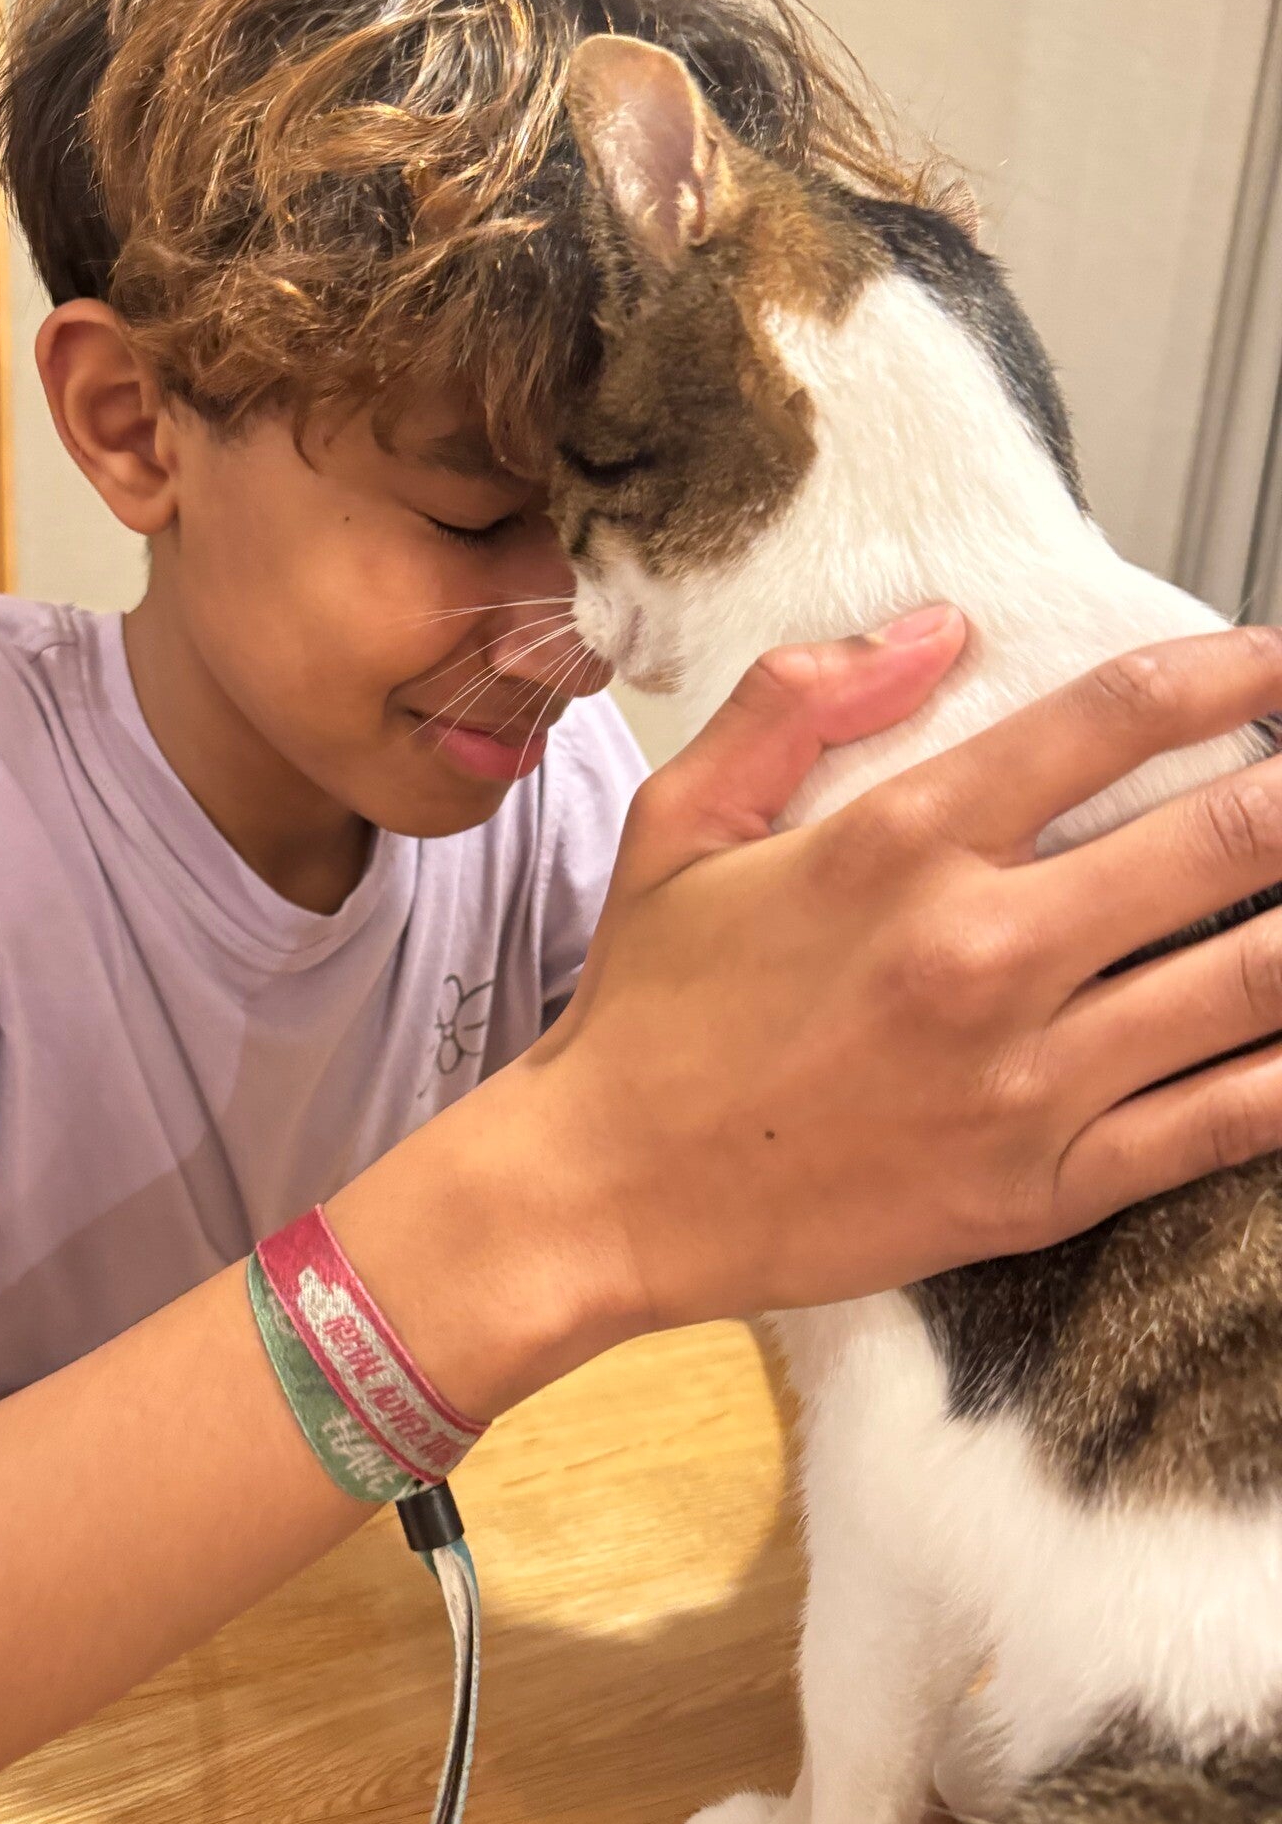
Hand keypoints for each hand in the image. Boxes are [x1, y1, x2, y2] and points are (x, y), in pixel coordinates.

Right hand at [531, 618, 1281, 1330]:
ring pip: (1247, 980)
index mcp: (898, 844)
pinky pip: (1218, 1126)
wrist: (609, 1195)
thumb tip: (937, 629)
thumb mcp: (681, 822)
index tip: (1279, 663)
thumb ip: (794, 700)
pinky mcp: (1039, 1189)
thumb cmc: (649, 1011)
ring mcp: (1024, 1080)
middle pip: (1222, 837)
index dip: (1230, 673)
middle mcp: (980, 950)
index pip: (1112, 720)